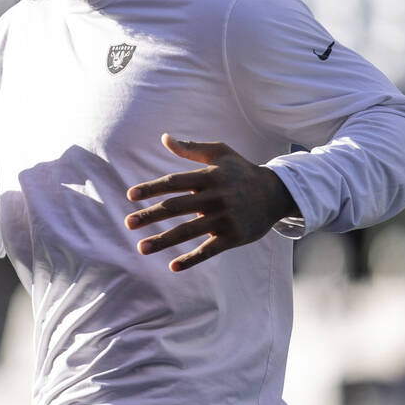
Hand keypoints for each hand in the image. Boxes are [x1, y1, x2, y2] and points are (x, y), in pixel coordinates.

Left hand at [124, 135, 299, 271]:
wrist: (277, 194)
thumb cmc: (241, 171)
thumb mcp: (220, 153)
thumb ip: (191, 148)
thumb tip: (164, 138)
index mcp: (209, 176)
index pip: (174, 182)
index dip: (151, 188)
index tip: (130, 195)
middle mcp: (215, 197)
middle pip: (176, 207)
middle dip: (150, 216)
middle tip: (128, 223)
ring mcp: (224, 218)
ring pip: (188, 231)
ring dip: (163, 240)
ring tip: (141, 247)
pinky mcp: (233, 237)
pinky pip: (208, 250)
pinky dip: (191, 259)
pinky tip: (172, 266)